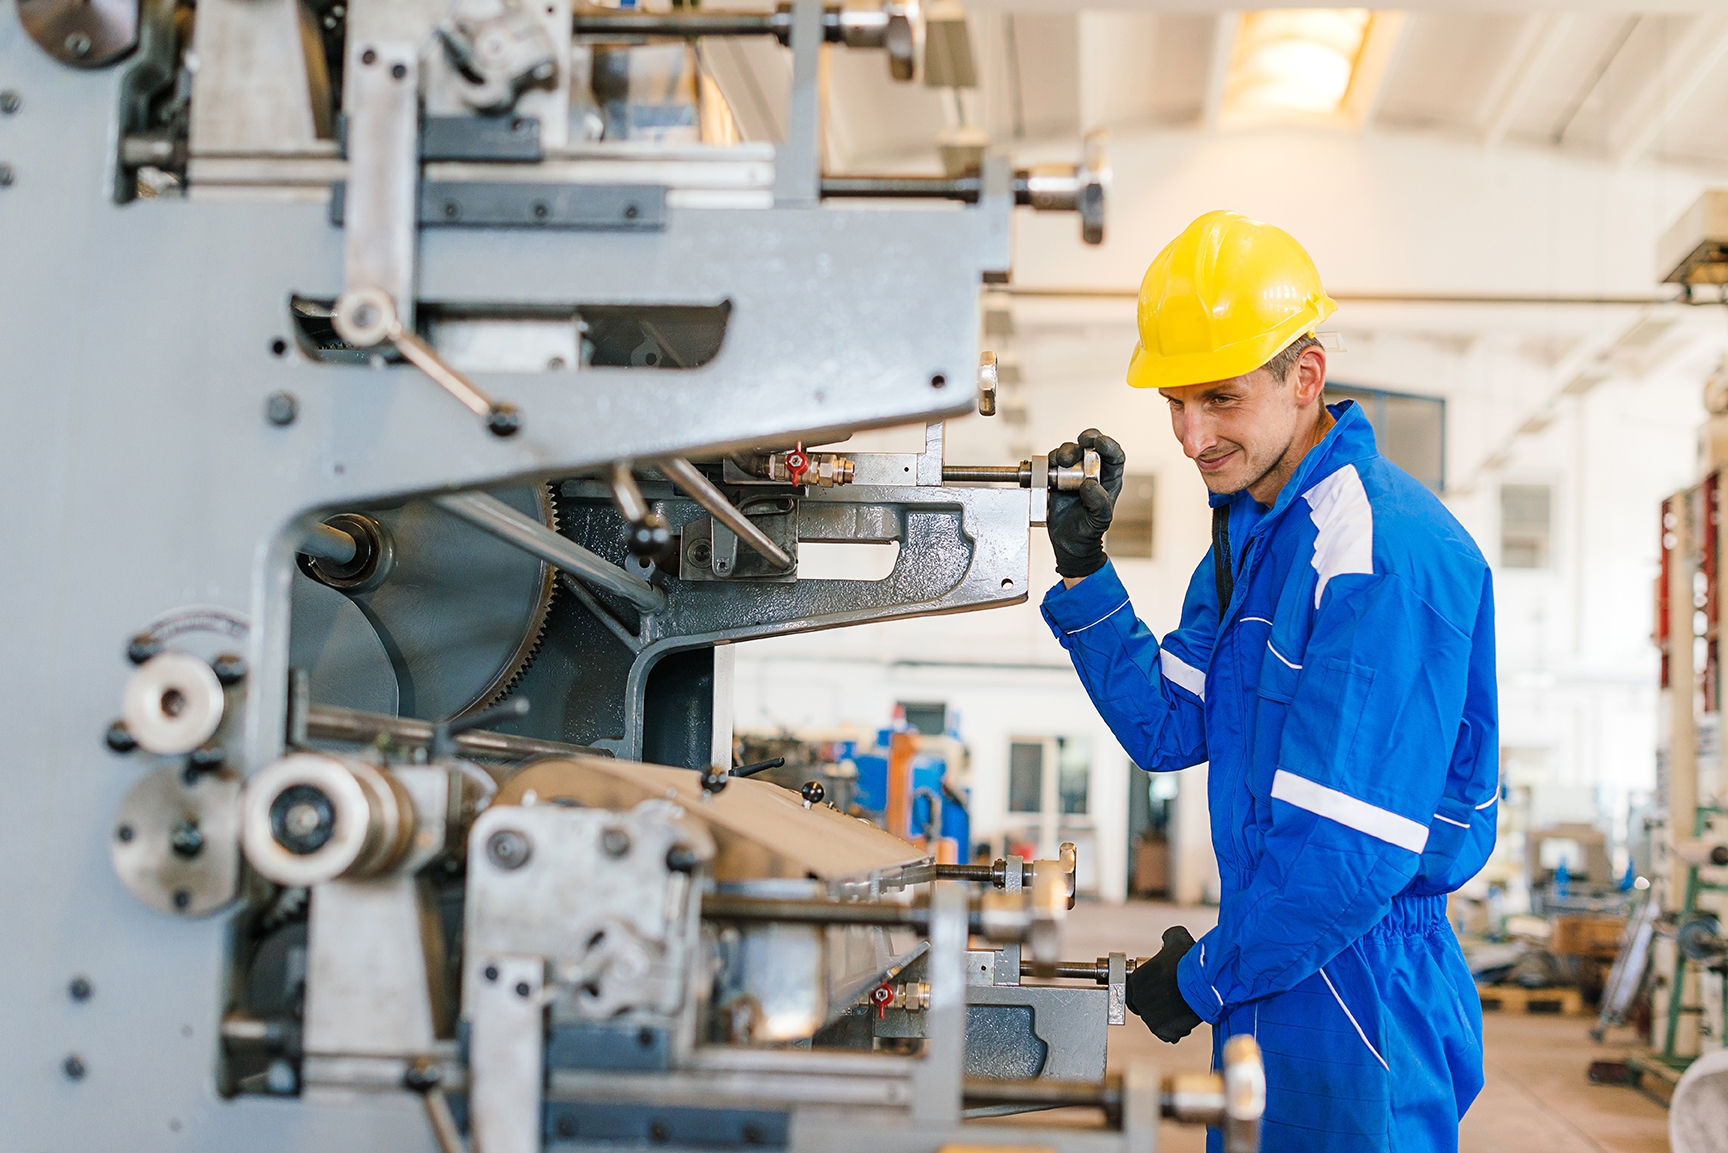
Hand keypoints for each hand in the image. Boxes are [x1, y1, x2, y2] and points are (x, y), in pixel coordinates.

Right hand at [1046, 430, 1125, 579]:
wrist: (1069, 543)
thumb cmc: (1089, 531)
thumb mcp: (1100, 520)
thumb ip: (1099, 502)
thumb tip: (1088, 484)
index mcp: (1108, 479)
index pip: (1114, 455)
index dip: (1109, 444)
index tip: (1099, 442)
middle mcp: (1091, 472)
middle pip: (1090, 446)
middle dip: (1085, 440)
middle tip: (1080, 443)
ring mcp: (1072, 474)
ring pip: (1069, 452)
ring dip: (1064, 452)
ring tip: (1061, 462)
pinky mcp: (1055, 478)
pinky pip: (1051, 463)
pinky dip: (1049, 462)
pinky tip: (1049, 471)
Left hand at [1124, 926, 1203, 1042]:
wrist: (1200, 981)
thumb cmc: (1188, 959)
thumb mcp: (1176, 938)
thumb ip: (1168, 938)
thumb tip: (1168, 938)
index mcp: (1136, 981)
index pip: (1135, 993)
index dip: (1149, 993)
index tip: (1161, 992)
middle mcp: (1138, 1000)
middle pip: (1146, 1009)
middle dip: (1158, 1007)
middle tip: (1174, 1001)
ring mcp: (1149, 1017)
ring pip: (1158, 1022)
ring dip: (1169, 1019)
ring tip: (1183, 1008)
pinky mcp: (1163, 1030)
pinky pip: (1169, 1035)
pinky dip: (1178, 1031)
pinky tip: (1186, 1020)